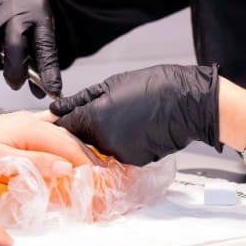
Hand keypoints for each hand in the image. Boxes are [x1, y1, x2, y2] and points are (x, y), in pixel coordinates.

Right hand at [0, 0, 60, 96]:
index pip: (43, 45)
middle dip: (10, 70)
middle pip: (10, 44)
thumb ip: (41, 65)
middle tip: (12, 79)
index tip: (50, 90)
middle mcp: (15, 2)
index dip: (47, 70)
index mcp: (39, 12)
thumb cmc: (28, 23)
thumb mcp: (40, 39)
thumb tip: (43, 93)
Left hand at [0, 112, 92, 177]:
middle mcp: (25, 121)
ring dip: (70, 149)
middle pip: (64, 137)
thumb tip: (66, 167)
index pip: (66, 143)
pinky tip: (56, 154)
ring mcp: (17, 125)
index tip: (101, 176)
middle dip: (83, 153)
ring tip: (84, 165)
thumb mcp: (2, 161)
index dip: (85, 160)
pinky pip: (41, 136)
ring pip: (54, 135)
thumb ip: (36, 164)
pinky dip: (54, 145)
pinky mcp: (9, 132)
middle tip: (101, 172)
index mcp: (27, 126)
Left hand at [50, 64, 220, 165]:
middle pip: (81, 140)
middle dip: (83, 129)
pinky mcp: (135, 161)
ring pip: (100, 147)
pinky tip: (135, 129)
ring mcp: (120, 154)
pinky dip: (122, 143)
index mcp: (94, 119)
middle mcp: (104, 142)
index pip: (63, 128)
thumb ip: (81, 99)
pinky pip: (119, 153)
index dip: (60, 123)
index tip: (58, 120)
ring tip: (122, 118)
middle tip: (97, 114)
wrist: (188, 103)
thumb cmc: (155, 87)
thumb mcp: (112, 84)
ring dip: (103, 136)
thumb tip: (58, 107)